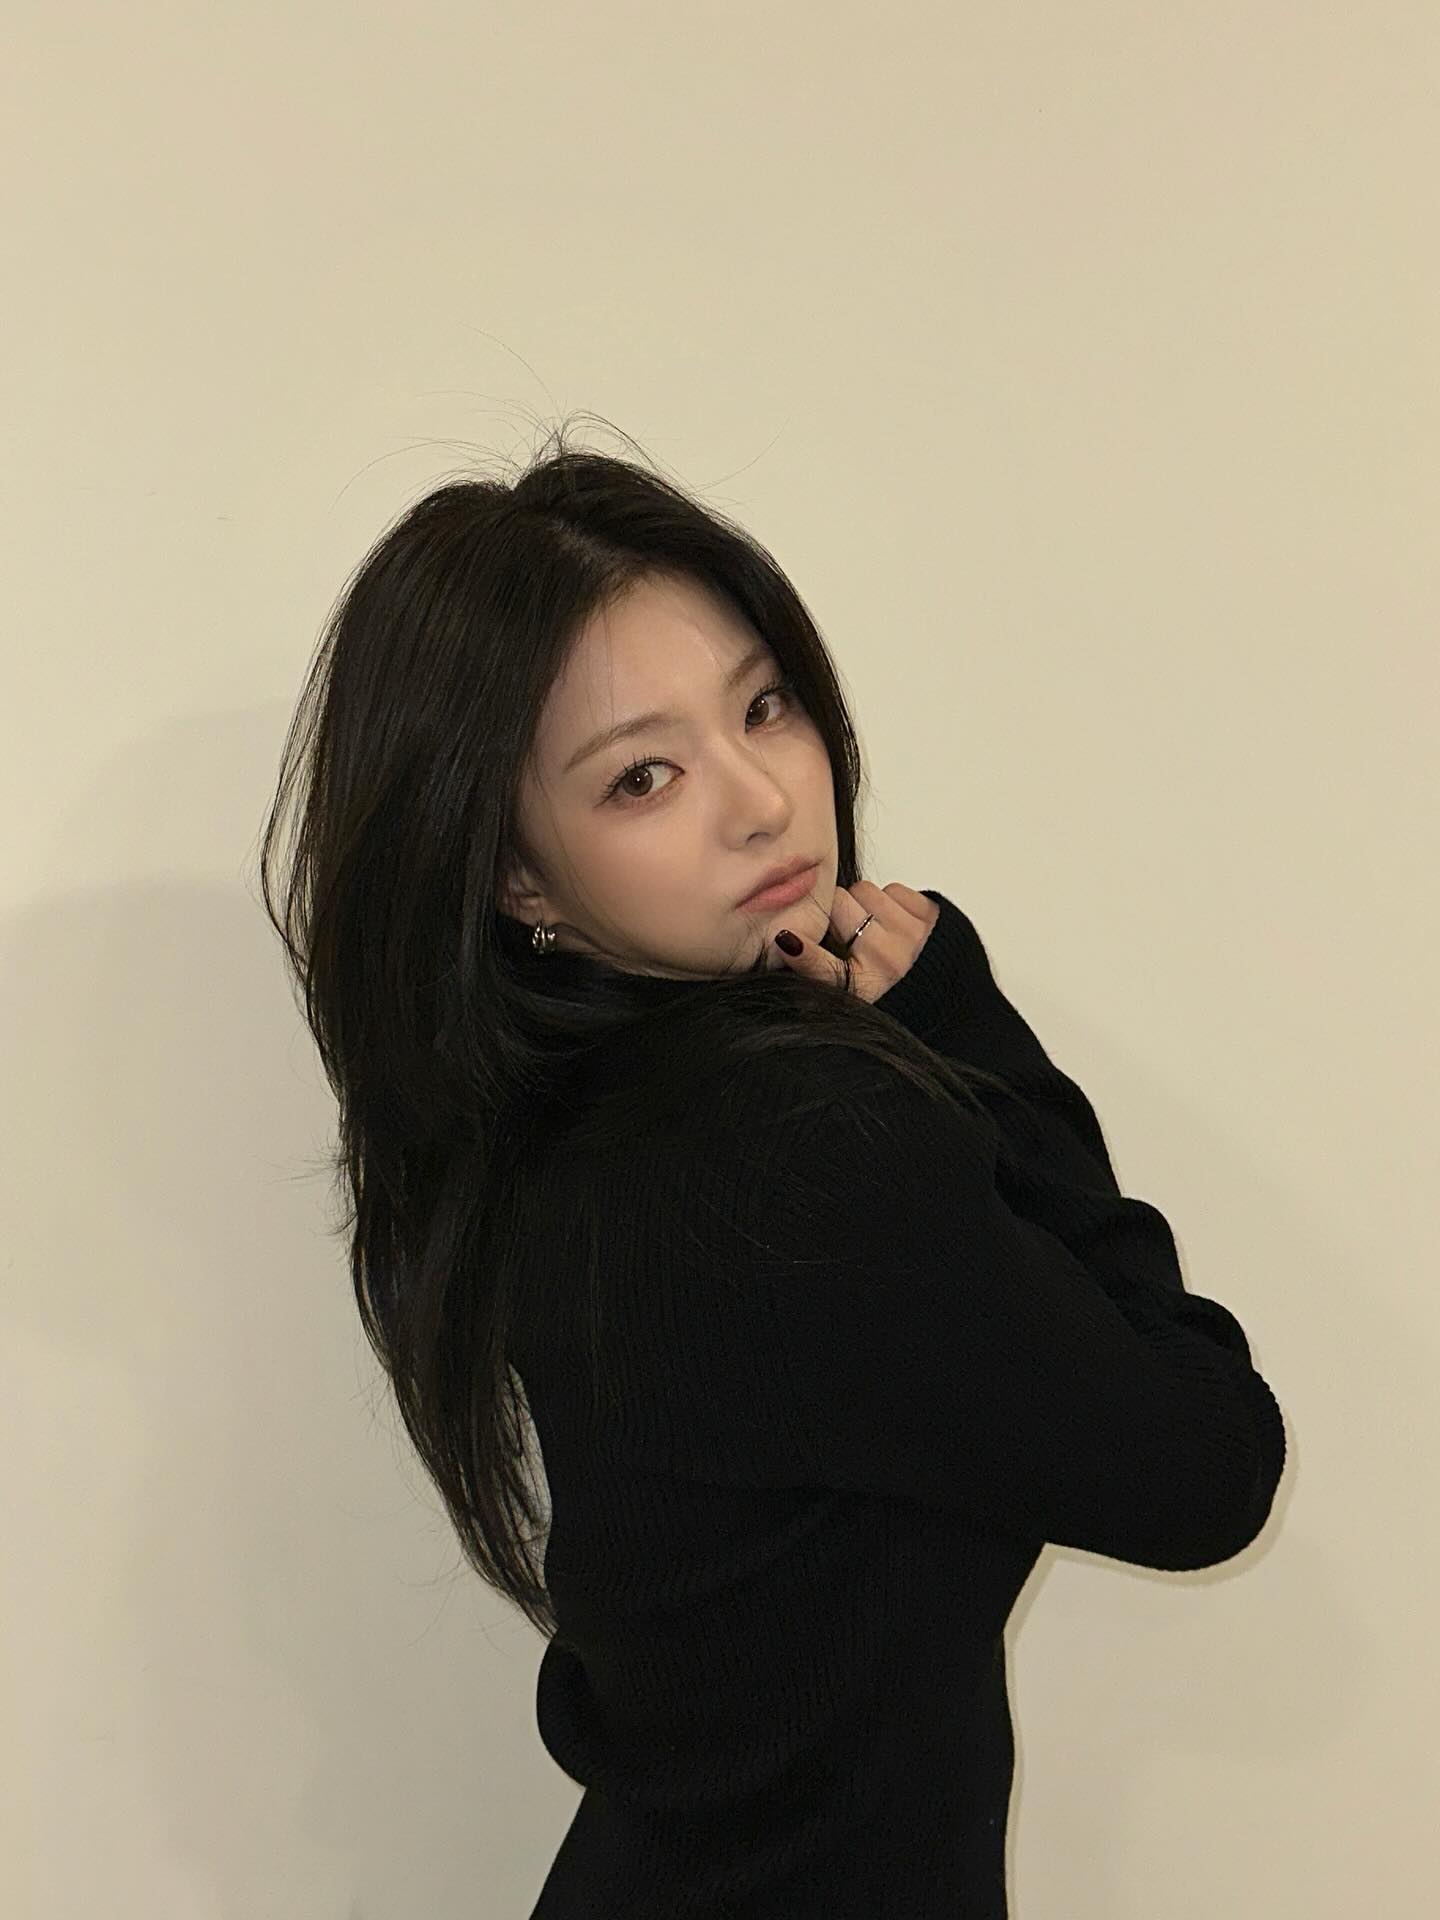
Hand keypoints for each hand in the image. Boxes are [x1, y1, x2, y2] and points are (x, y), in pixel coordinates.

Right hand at [772, 880, 938, 1003]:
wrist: (952, 1001)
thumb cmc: (898, 999)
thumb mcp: (853, 1001)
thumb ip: (817, 975)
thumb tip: (787, 944)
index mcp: (862, 988)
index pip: (821, 966)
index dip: (799, 948)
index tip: (786, 939)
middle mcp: (887, 959)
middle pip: (837, 904)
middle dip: (835, 912)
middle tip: (845, 931)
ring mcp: (912, 934)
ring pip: (864, 891)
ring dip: (862, 904)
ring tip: (873, 927)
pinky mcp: (931, 916)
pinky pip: (893, 889)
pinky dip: (889, 900)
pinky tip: (894, 923)